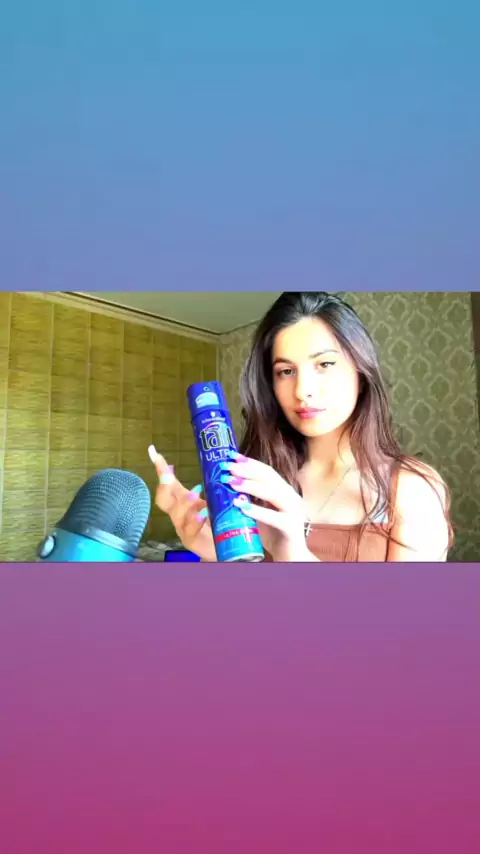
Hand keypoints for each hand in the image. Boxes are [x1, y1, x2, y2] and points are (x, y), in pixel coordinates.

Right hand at [148, 445, 216, 560]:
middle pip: (163, 499)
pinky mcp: (191, 540)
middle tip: (167, 475)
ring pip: (177, 514)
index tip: (154, 452)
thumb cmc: (216, 522)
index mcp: (183, 501)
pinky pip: (189, 530)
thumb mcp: (214, 501)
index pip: (169, 483)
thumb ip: (212, 487)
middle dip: (164, 486)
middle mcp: (179, 514)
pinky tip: (203, 515)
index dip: (161, 469)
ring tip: (195, 494)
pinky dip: (195, 521)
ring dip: (185, 502)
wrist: (222, 548)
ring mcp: (182, 528)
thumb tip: (220, 466)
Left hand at [220, 452, 318, 561]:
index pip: (266, 471)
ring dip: (250, 486)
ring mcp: (293, 512)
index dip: (249, 462)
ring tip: (230, 483)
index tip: (231, 456)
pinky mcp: (291, 528)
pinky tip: (242, 507)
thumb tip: (215, 493)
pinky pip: (274, 517)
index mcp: (283, 491)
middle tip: (226, 467)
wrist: (290, 557)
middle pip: (269, 478)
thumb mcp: (255, 514)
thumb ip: (242, 502)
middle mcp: (290, 497)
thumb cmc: (271, 534)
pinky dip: (258, 511)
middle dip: (246, 470)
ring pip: (273, 493)